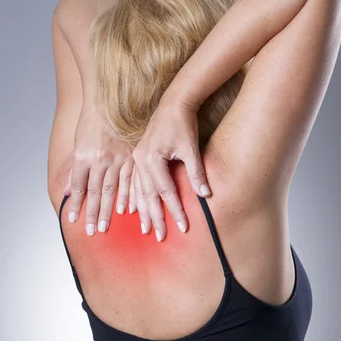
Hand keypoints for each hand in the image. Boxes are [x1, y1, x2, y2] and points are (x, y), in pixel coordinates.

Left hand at [64, 105, 133, 234]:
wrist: (108, 100)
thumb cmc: (91, 122)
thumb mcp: (78, 144)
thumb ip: (75, 170)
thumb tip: (70, 191)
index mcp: (84, 157)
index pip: (80, 187)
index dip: (77, 206)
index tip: (75, 221)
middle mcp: (100, 159)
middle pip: (96, 192)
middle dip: (94, 213)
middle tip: (94, 231)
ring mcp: (117, 158)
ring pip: (113, 189)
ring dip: (110, 209)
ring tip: (107, 225)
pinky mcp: (132, 155)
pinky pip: (130, 179)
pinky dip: (128, 195)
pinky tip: (127, 209)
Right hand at [131, 93, 211, 241]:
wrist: (174, 102)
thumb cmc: (184, 124)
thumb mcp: (191, 149)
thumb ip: (196, 173)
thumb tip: (205, 195)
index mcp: (152, 159)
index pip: (166, 192)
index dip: (175, 210)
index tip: (183, 227)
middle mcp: (140, 160)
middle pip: (148, 195)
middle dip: (155, 217)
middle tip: (161, 237)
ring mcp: (137, 158)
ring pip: (139, 190)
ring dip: (144, 210)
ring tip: (146, 229)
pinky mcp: (139, 155)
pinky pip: (135, 181)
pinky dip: (136, 196)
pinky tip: (134, 208)